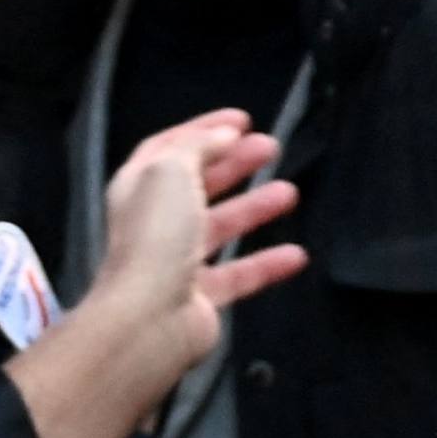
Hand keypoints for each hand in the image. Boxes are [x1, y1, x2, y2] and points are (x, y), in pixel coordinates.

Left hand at [89, 108, 307, 372]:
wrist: (149, 317)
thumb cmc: (156, 236)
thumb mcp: (171, 171)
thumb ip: (198, 147)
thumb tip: (224, 136)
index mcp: (139, 186)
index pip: (170, 146)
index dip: (204, 129)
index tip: (243, 120)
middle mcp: (155, 220)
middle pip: (199, 183)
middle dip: (234, 162)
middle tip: (272, 148)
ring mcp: (177, 261)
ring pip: (221, 227)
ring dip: (254, 208)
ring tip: (291, 193)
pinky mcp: (201, 297)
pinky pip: (239, 274)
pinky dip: (266, 264)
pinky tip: (297, 256)